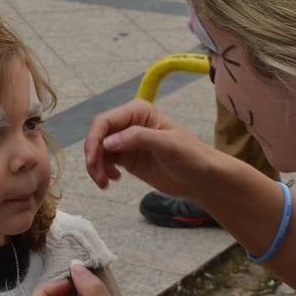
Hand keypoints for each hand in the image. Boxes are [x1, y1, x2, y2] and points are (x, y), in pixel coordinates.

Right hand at [84, 100, 218, 198]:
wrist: (202, 178)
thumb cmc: (191, 156)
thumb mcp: (167, 144)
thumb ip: (138, 138)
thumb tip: (108, 142)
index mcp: (138, 112)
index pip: (105, 122)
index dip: (94, 140)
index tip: (94, 160)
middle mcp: (129, 124)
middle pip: (98, 136)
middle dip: (93, 156)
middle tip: (98, 177)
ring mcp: (127, 142)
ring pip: (99, 151)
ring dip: (96, 167)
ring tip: (105, 183)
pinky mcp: (127, 158)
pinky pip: (105, 162)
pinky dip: (102, 172)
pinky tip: (112, 180)